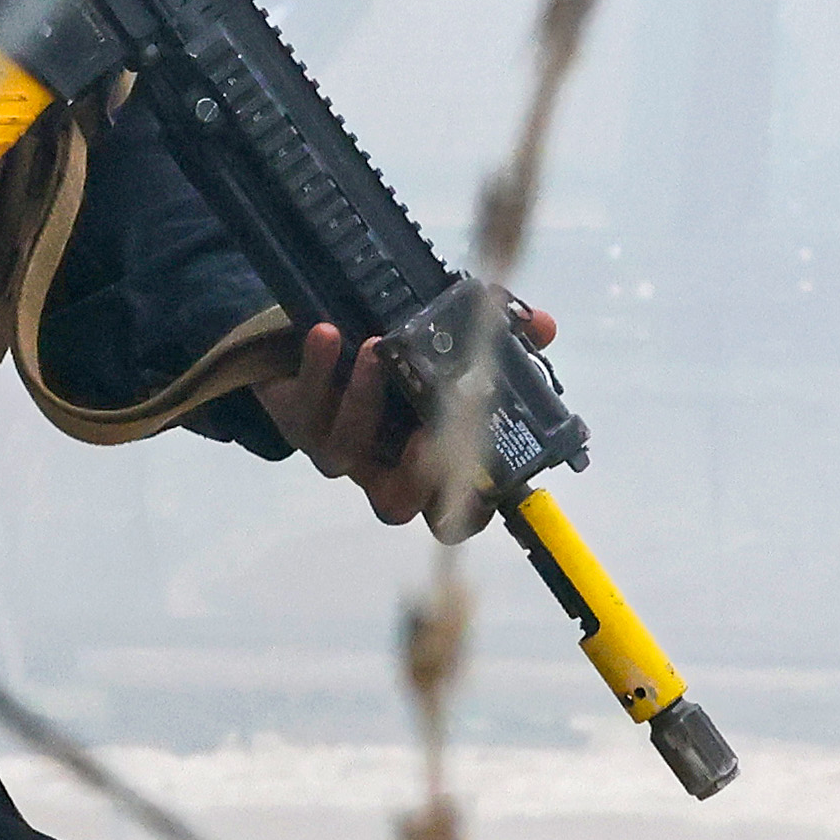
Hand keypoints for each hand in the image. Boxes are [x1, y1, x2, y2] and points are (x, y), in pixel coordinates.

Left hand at [288, 306, 552, 532]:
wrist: (314, 341)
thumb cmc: (396, 356)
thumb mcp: (450, 346)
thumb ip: (495, 338)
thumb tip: (540, 326)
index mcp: (424, 463)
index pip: (452, 514)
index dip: (470, 511)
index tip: (489, 481)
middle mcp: (380, 467)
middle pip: (396, 505)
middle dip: (414, 475)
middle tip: (428, 433)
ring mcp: (337, 447)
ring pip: (345, 449)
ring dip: (363, 399)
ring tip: (374, 347)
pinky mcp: (298, 418)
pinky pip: (305, 403)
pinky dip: (317, 368)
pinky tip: (327, 335)